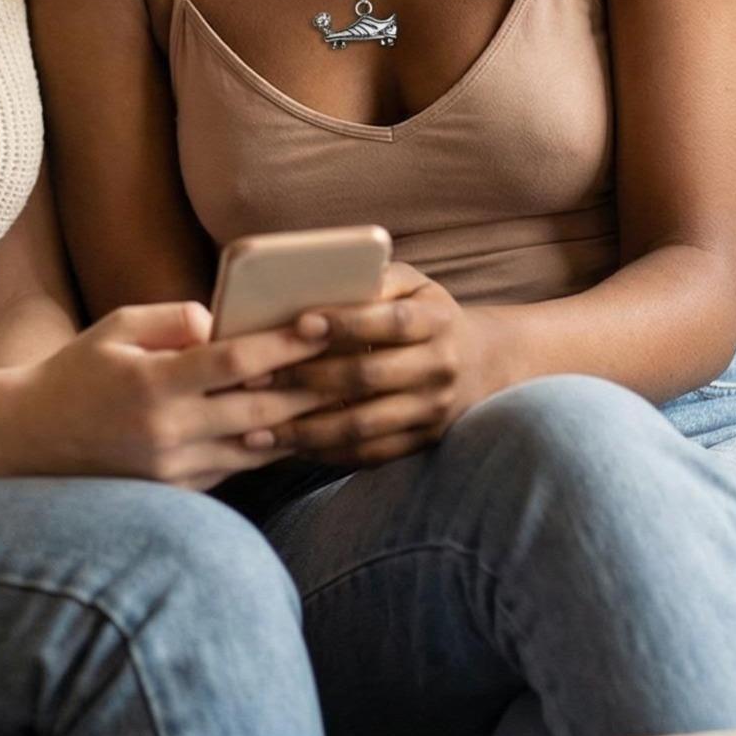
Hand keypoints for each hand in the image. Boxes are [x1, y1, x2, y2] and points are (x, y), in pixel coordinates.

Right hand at [14, 302, 336, 490]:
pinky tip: (294, 429)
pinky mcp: (175, 493)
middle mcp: (168, 433)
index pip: (235, 363)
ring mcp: (173, 471)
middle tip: (353, 366)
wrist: (31, 440)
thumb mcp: (116, 327)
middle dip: (311, 388)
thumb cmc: (77, 372)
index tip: (320, 324)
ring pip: (255, 448)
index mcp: (153, 384)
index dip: (283, 345)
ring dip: (299, 425)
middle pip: (260, 413)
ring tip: (340, 399)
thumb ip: (173, 319)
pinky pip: (233, 468)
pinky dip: (264, 449)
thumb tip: (223, 323)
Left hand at [270, 265, 505, 466]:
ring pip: (363, 426)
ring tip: (256, 430)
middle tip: (255, 380)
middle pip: (369, 377)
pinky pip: (368, 455)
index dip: (347, 323)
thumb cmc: (425, 313)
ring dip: (306, 430)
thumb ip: (375, 279)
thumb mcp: (412, 285)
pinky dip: (325, 454)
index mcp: (437, 321)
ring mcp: (431, 412)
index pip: (391, 322)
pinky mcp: (420, 444)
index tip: (300, 324)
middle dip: (307, 378)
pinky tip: (287, 448)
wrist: (480, 365)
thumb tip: (318, 280)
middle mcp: (439, 368)